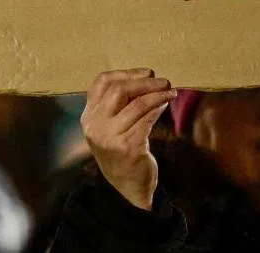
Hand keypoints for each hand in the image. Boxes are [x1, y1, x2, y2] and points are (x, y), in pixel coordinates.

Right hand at [81, 69, 176, 209]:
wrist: (127, 186)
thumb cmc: (124, 148)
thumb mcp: (114, 124)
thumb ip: (123, 103)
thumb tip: (149, 77)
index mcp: (89, 116)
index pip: (102, 82)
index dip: (127, 72)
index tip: (147, 72)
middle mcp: (95, 126)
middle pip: (119, 90)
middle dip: (145, 82)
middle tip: (163, 81)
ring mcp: (109, 137)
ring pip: (137, 104)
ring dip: (157, 94)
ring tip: (170, 91)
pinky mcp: (127, 147)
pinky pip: (147, 119)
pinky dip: (159, 107)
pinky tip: (166, 104)